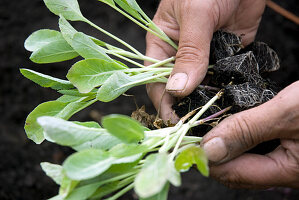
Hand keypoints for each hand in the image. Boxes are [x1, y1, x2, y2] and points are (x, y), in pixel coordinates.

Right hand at [146, 0, 265, 121]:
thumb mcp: (195, 14)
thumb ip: (188, 52)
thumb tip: (178, 90)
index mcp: (162, 43)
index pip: (155, 80)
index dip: (163, 102)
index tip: (174, 121)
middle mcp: (180, 54)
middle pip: (177, 88)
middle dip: (184, 107)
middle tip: (196, 126)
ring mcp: (203, 57)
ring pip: (200, 87)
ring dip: (205, 102)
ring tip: (213, 120)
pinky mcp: (225, 56)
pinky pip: (222, 78)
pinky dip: (224, 91)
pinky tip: (229, 103)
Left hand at [201, 81, 298, 187]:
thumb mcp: (286, 112)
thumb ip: (247, 130)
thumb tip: (209, 149)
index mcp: (287, 171)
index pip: (231, 173)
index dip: (204, 158)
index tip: (184, 139)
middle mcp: (286, 171)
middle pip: (236, 169)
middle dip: (211, 152)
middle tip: (192, 130)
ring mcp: (287, 159)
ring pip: (245, 159)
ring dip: (224, 144)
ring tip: (207, 126)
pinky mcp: (288, 146)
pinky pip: (256, 148)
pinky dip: (240, 137)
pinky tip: (232, 123)